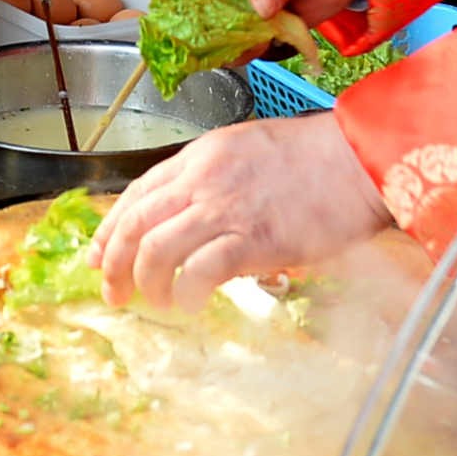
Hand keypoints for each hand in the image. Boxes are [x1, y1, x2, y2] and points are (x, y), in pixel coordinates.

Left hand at [89, 117, 391, 313]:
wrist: (359, 159)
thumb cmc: (313, 159)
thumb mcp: (247, 150)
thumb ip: (212, 180)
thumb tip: (189, 219)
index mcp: (200, 157)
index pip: (136, 193)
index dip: (109, 228)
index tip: (97, 255)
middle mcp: (203, 180)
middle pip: (136, 224)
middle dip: (114, 262)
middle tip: (112, 291)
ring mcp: (225, 209)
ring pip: (157, 248)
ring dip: (146, 282)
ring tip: (155, 302)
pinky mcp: (253, 239)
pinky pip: (200, 270)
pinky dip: (186, 291)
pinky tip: (189, 304)